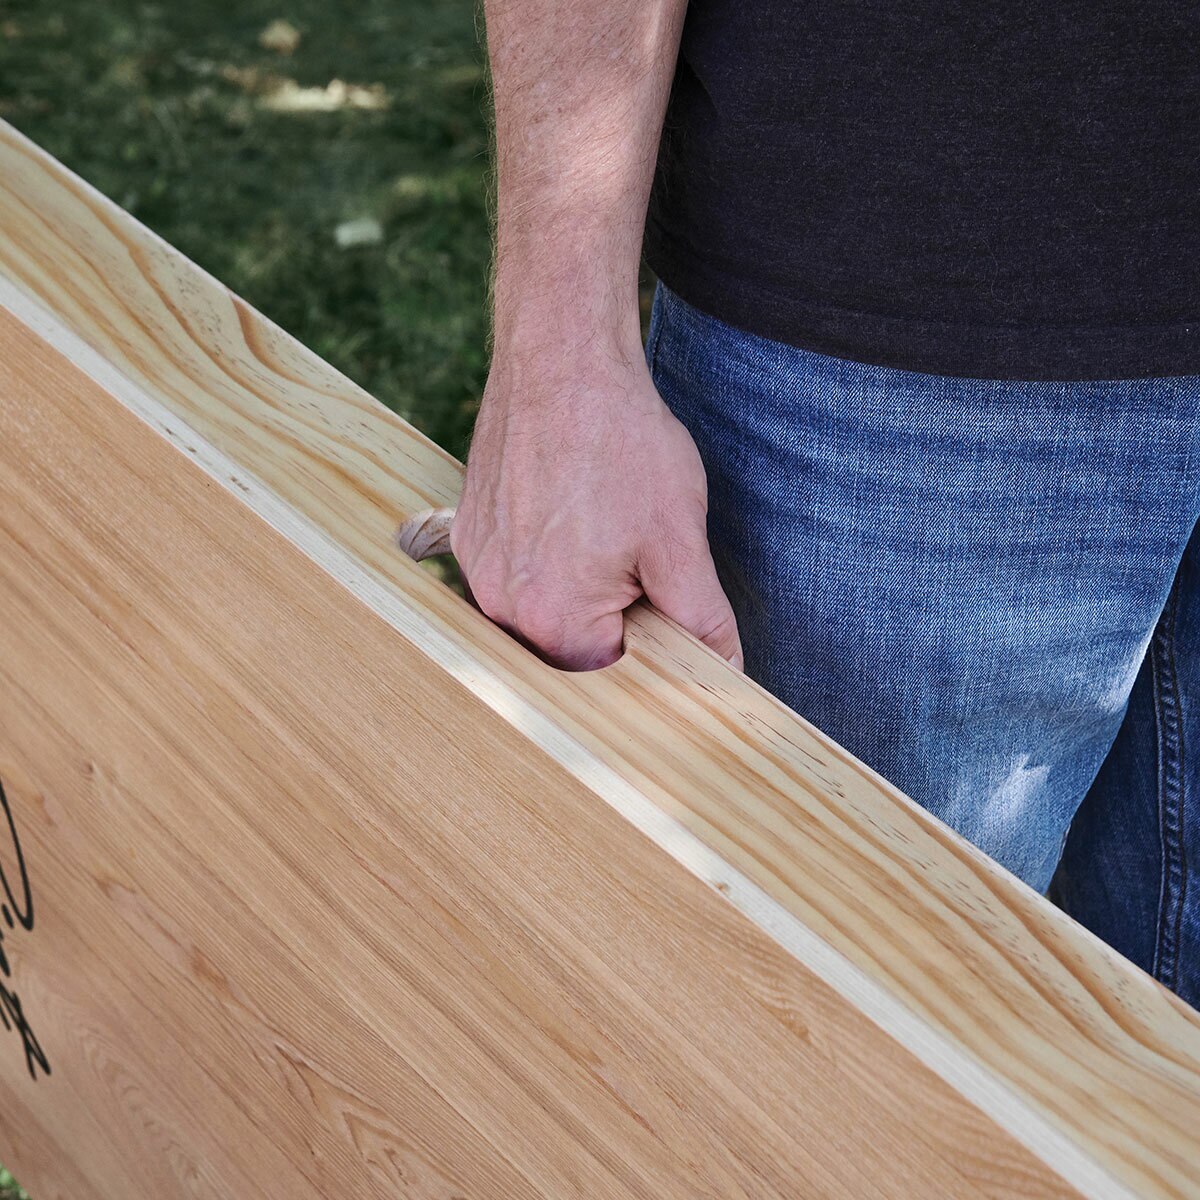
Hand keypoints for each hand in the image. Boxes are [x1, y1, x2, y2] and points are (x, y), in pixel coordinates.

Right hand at [451, 335, 742, 671]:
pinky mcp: (468, 533)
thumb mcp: (679, 538)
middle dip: (611, 616)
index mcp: (554, 618)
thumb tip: (726, 670)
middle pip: (570, 647)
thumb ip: (701, 619)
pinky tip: (570, 511)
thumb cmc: (622, 443)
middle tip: (635, 553)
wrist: (562, 362)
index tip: (662, 597)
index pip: (613, 675)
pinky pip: (514, 572)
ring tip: (601, 525)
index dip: (649, 643)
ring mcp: (477, 567)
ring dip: (577, 586)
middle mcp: (500, 604)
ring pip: (541, 609)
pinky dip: (545, 557)